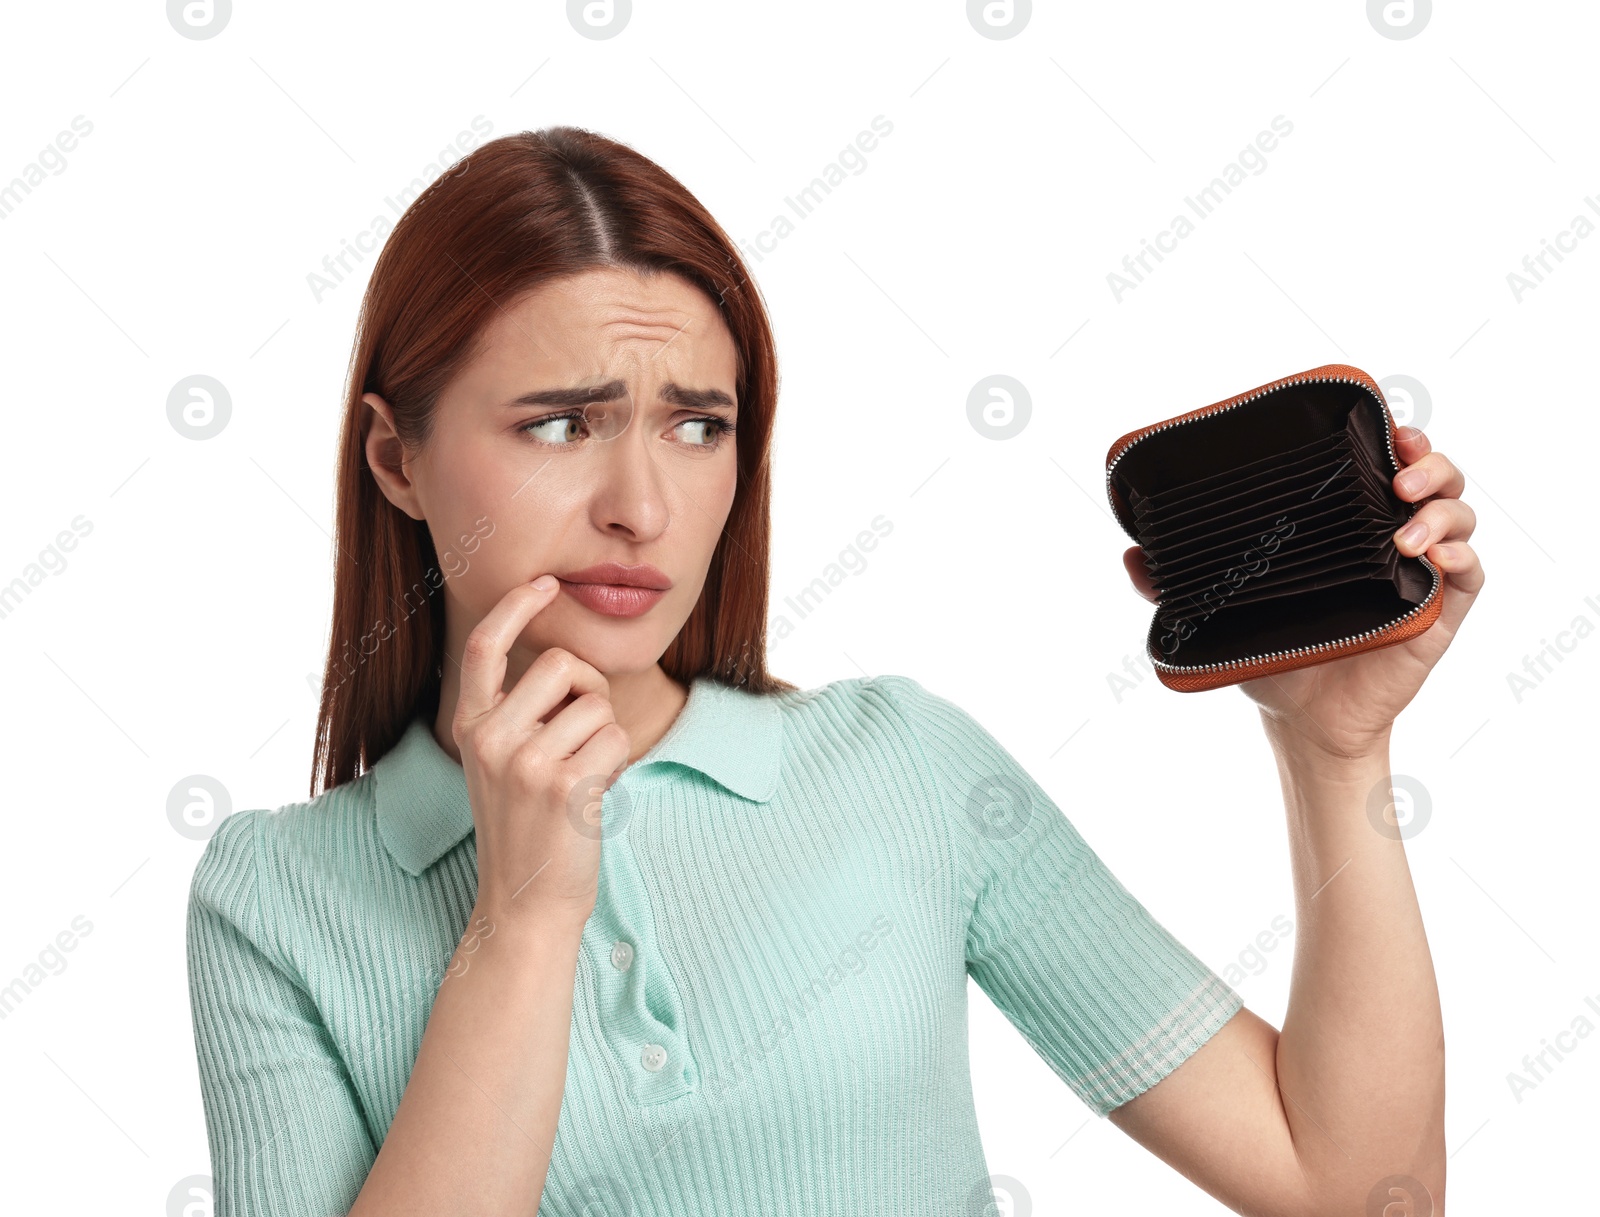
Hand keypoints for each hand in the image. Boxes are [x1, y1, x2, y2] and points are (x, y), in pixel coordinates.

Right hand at [453, 577, 631, 929]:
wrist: (526, 901)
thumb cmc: (529, 828)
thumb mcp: (504, 764)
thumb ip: (522, 714)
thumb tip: (566, 661)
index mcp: (471, 726)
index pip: (484, 648)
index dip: (516, 605)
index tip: (546, 582)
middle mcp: (490, 738)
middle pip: (563, 664)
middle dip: (591, 690)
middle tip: (584, 737)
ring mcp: (524, 762)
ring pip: (598, 704)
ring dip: (606, 739)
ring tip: (583, 780)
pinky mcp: (563, 786)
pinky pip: (616, 739)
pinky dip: (618, 765)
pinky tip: (594, 798)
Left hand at [1123, 426, 1484, 759]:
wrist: (1302, 720)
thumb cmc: (1274, 655)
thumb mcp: (1223, 611)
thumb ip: (1175, 584)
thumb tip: (1129, 555)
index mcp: (1350, 522)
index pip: (1385, 461)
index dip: (1395, 436)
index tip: (1385, 426)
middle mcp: (1393, 536)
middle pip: (1435, 476)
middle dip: (1427, 461)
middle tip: (1397, 473)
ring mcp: (1424, 573)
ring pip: (1459, 515)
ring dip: (1441, 510)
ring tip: (1405, 527)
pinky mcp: (1442, 613)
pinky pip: (1472, 574)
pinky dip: (1461, 558)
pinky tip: (1434, 560)